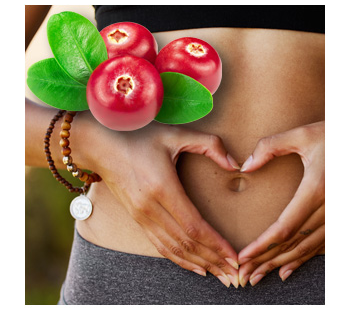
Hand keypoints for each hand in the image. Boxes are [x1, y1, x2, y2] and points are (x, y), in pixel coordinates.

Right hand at [85, 117, 239, 287]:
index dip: (216, 245)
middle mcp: (150, 209)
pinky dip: (179, 259)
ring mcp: (141, 216)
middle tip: (235, 276)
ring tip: (219, 276)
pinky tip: (194, 267)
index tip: (235, 258)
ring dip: (199, 264)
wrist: (100, 146)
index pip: (194, 226)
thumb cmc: (137, 137)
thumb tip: (235, 164)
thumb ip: (209, 145)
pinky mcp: (137, 218)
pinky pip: (160, 245)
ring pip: (174, 249)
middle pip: (186, 243)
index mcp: (162, 188)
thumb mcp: (174, 135)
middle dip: (213, 261)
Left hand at [237, 121, 324, 286]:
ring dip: (282, 264)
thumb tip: (245, 166)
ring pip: (308, 248)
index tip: (243, 257)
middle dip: (266, 261)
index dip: (262, 245)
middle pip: (293, 243)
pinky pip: (322, 244)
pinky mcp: (341, 217)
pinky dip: (303, 258)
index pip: (285, 227)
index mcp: (317, 189)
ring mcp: (339, 216)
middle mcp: (331, 208)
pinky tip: (288, 269)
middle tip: (245, 274)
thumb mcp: (302, 135)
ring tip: (260, 275)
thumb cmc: (334, 135)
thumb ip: (270, 147)